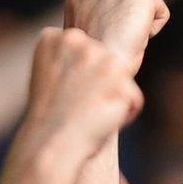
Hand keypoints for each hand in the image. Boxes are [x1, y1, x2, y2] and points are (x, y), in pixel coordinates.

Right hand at [17, 27, 143, 164]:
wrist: (49, 146)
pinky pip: (133, 98)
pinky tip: (101, 121)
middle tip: (76, 106)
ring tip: (88, 114)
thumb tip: (96, 61)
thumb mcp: (49, 77)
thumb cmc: (49, 120)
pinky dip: (124, 115)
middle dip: (98, 86)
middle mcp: (77, 40)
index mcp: (54, 38)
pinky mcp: (120, 79)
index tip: (61, 95)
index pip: (83, 52)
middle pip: (105, 62)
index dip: (77, 79)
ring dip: (111, 100)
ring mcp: (100, 58)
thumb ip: (69, 59)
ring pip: (121, 79)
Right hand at [63, 0, 169, 74]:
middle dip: (125, 22)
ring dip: (137, 26)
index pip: (109, 7)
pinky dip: (154, 29)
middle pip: (127, 4)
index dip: (110, 30)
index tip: (100, 43)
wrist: (98, 69)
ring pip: (144, 7)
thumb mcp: (88, 37)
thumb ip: (97, 20)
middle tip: (112, 43)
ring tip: (121, 40)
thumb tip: (114, 22)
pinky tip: (135, 38)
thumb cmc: (91, 66)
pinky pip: (161, 13)